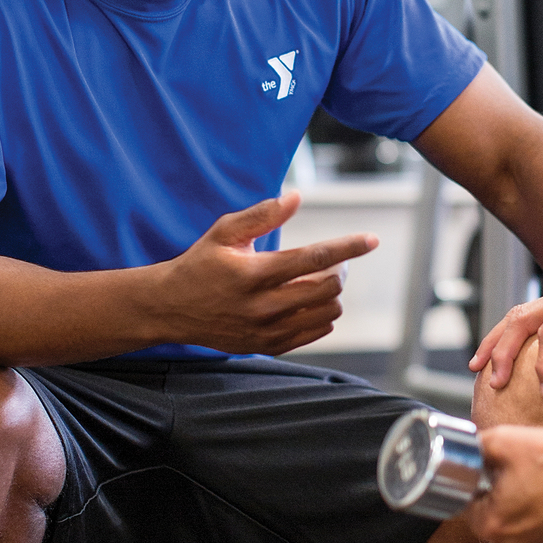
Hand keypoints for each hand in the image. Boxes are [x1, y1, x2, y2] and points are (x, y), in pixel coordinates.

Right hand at [155, 189, 376, 353]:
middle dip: (339, 269)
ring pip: (327, 313)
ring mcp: (267, 330)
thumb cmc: (200, 263)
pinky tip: (310, 301)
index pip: (314, 259)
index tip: (371, 240)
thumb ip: (262, 215)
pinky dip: (322, 315)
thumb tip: (296, 197)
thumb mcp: (224, 232)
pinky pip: (315, 333)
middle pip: (328, 288)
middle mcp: (263, 306)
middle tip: (332, 260)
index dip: (348, 247)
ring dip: (332, 293)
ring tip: (319, 280)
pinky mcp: (267, 346)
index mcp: (254, 273)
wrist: (171, 309)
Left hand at [467, 425, 542, 542]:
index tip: (495, 469)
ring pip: (515, 521)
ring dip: (521, 503)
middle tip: (520, 471)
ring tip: (540, 481)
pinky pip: (537, 528)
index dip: (479, 481)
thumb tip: (470, 448)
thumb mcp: (507, 440)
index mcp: (490, 524)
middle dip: (500, 492)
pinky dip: (542, 513)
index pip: (468, 502)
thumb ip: (479, 445)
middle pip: (491, 513)